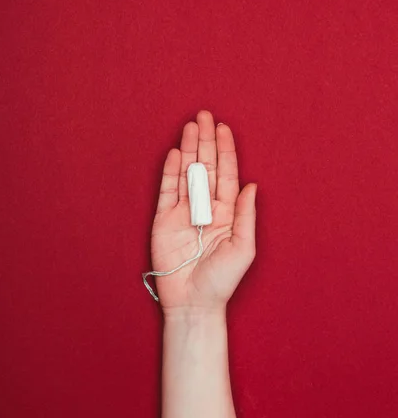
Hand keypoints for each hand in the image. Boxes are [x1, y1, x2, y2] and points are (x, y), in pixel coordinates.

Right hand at [150, 110, 256, 315]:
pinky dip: (170, 172)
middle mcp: (205, 208)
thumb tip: (253, 185)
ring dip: (188, 150)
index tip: (223, 128)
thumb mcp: (243, 248)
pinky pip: (167, 191)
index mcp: (227, 212)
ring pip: (187, 174)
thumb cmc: (222, 280)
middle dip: (206, 141)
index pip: (227, 174)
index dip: (225, 151)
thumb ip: (246, 215)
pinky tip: (175, 153)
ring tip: (190, 126)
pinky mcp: (163, 220)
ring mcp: (183, 212)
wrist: (193, 302)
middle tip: (205, 115)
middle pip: (206, 167)